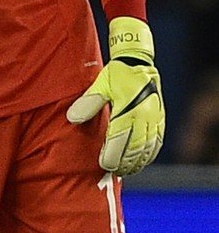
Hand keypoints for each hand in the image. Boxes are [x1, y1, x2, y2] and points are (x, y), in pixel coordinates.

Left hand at [66, 16, 164, 175]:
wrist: (138, 61)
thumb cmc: (117, 74)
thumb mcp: (101, 85)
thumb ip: (88, 102)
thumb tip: (72, 118)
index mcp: (129, 110)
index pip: (121, 139)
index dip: (113, 155)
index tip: (104, 165)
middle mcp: (145, 117)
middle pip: (135, 148)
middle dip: (124, 162)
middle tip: (114, 171)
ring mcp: (155, 118)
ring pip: (148, 148)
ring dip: (137, 161)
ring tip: (126, 170)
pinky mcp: (160, 118)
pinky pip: (158, 141)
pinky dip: (150, 154)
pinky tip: (142, 160)